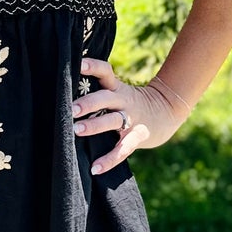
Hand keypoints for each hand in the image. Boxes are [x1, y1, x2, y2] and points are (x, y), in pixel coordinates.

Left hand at [72, 56, 185, 175]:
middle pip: (105, 98)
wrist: (166, 112)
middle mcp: (123, 101)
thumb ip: (98, 91)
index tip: (79, 63)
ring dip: (95, 125)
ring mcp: (132, 118)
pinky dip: (109, 159)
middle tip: (71, 108)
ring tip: (76, 130)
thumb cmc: (131, 103)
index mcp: (116, 88)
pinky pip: (123, 148)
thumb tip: (65, 92)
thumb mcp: (118, 91)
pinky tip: (95, 168)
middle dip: (88, 102)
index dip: (93, 66)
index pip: (105, 72)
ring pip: (113, 120)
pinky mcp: (138, 135)